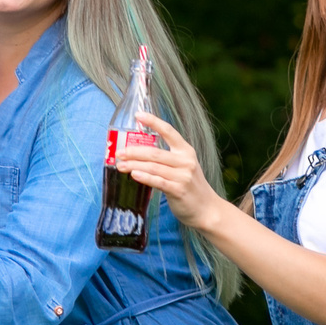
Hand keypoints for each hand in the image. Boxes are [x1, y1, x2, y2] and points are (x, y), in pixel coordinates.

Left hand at [118, 110, 232, 235]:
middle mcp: (185, 161)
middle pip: (154, 152)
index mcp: (186, 151)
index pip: (169, 131)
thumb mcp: (184, 166)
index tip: (138, 115)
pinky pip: (158, 182)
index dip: (153, 121)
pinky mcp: (178, 190)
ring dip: (133, 165)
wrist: (207, 209)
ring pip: (153, 167)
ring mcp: (183, 176)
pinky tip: (133, 175)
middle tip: (119, 152)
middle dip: (134, 151)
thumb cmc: (190, 187)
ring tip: (120, 165)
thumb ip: (167, 158)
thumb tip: (138, 154)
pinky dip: (144, 177)